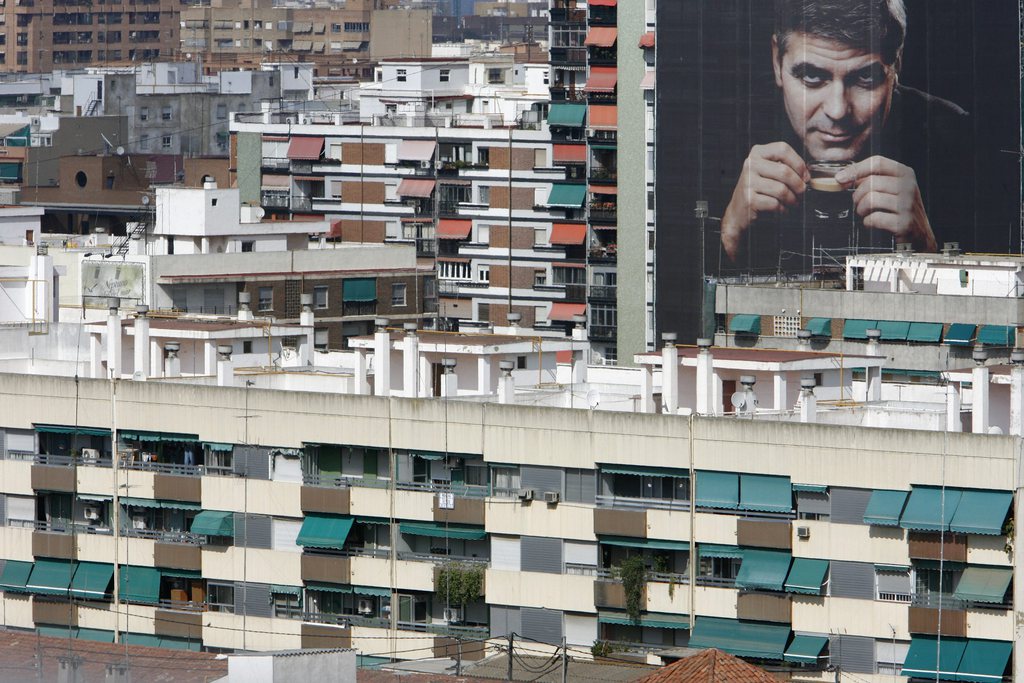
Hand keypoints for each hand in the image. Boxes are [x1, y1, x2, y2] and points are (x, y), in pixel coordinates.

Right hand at [721, 142, 808, 259]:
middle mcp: (750, 164)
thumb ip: (785, 167)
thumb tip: (807, 174)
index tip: (805, 176)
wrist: (739, 211)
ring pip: (781, 189)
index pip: (783, 149)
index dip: (798, 163)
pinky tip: (782, 209)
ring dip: (792, 199)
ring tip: (793, 202)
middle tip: (802, 192)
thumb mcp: (769, 172)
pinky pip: (775, 203)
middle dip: (798, 185)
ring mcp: (748, 182)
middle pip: (784, 171)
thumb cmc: (759, 190)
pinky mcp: (749, 199)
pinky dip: (783, 209)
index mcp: (757, 153)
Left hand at [835, 156, 936, 251]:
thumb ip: (872, 179)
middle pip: (870, 182)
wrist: (919, 235)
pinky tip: (871, 223)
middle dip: (857, 195)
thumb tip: (843, 176)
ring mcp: (908, 204)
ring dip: (861, 209)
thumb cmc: (900, 209)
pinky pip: (875, 218)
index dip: (855, 169)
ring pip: (871, 199)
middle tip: (858, 204)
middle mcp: (909, 186)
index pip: (877, 162)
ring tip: (864, 213)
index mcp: (905, 173)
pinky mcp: (904, 223)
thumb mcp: (892, 188)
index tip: (840, 179)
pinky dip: (867, 222)